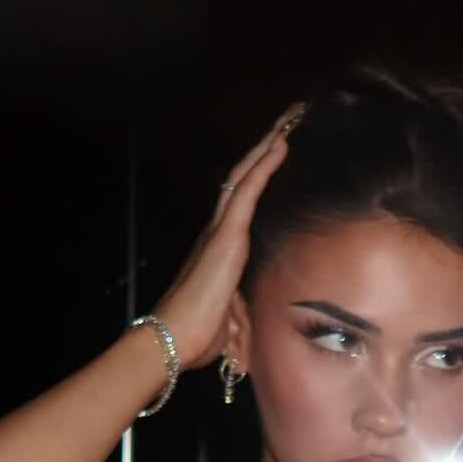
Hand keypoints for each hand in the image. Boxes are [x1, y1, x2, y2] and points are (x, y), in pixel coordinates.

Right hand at [151, 104, 302, 369]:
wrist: (174, 340)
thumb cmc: (199, 336)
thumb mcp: (232, 322)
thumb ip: (242, 316)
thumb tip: (248, 330)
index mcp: (220, 250)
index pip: (243, 202)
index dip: (259, 175)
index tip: (279, 151)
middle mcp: (217, 233)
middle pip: (242, 179)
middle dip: (265, 150)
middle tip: (287, 121)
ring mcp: (219, 231)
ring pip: (244, 177)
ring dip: (266, 148)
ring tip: (288, 122)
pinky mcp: (226, 236)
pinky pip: (247, 192)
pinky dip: (264, 167)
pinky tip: (281, 146)